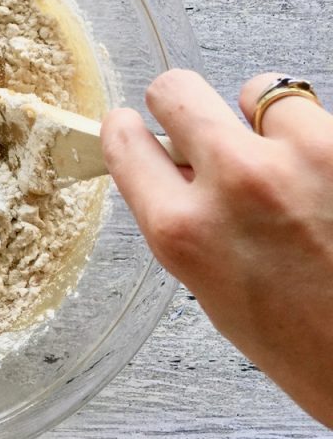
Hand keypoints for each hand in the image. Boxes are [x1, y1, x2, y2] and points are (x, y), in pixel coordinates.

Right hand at [102, 70, 332, 427]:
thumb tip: (181, 168)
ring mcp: (301, 157)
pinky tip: (327, 180)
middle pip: (176, 90)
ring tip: (290, 163)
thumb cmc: (311, 349)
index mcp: (183, 233)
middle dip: (181, 105)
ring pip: (257, 89)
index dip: (129, 130)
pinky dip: (317, 136)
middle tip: (205, 129)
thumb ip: (187, 222)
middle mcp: (233, 183)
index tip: (138, 127)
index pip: (125, 142)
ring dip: (265, 119)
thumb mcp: (214, 291)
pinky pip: (317, 110)